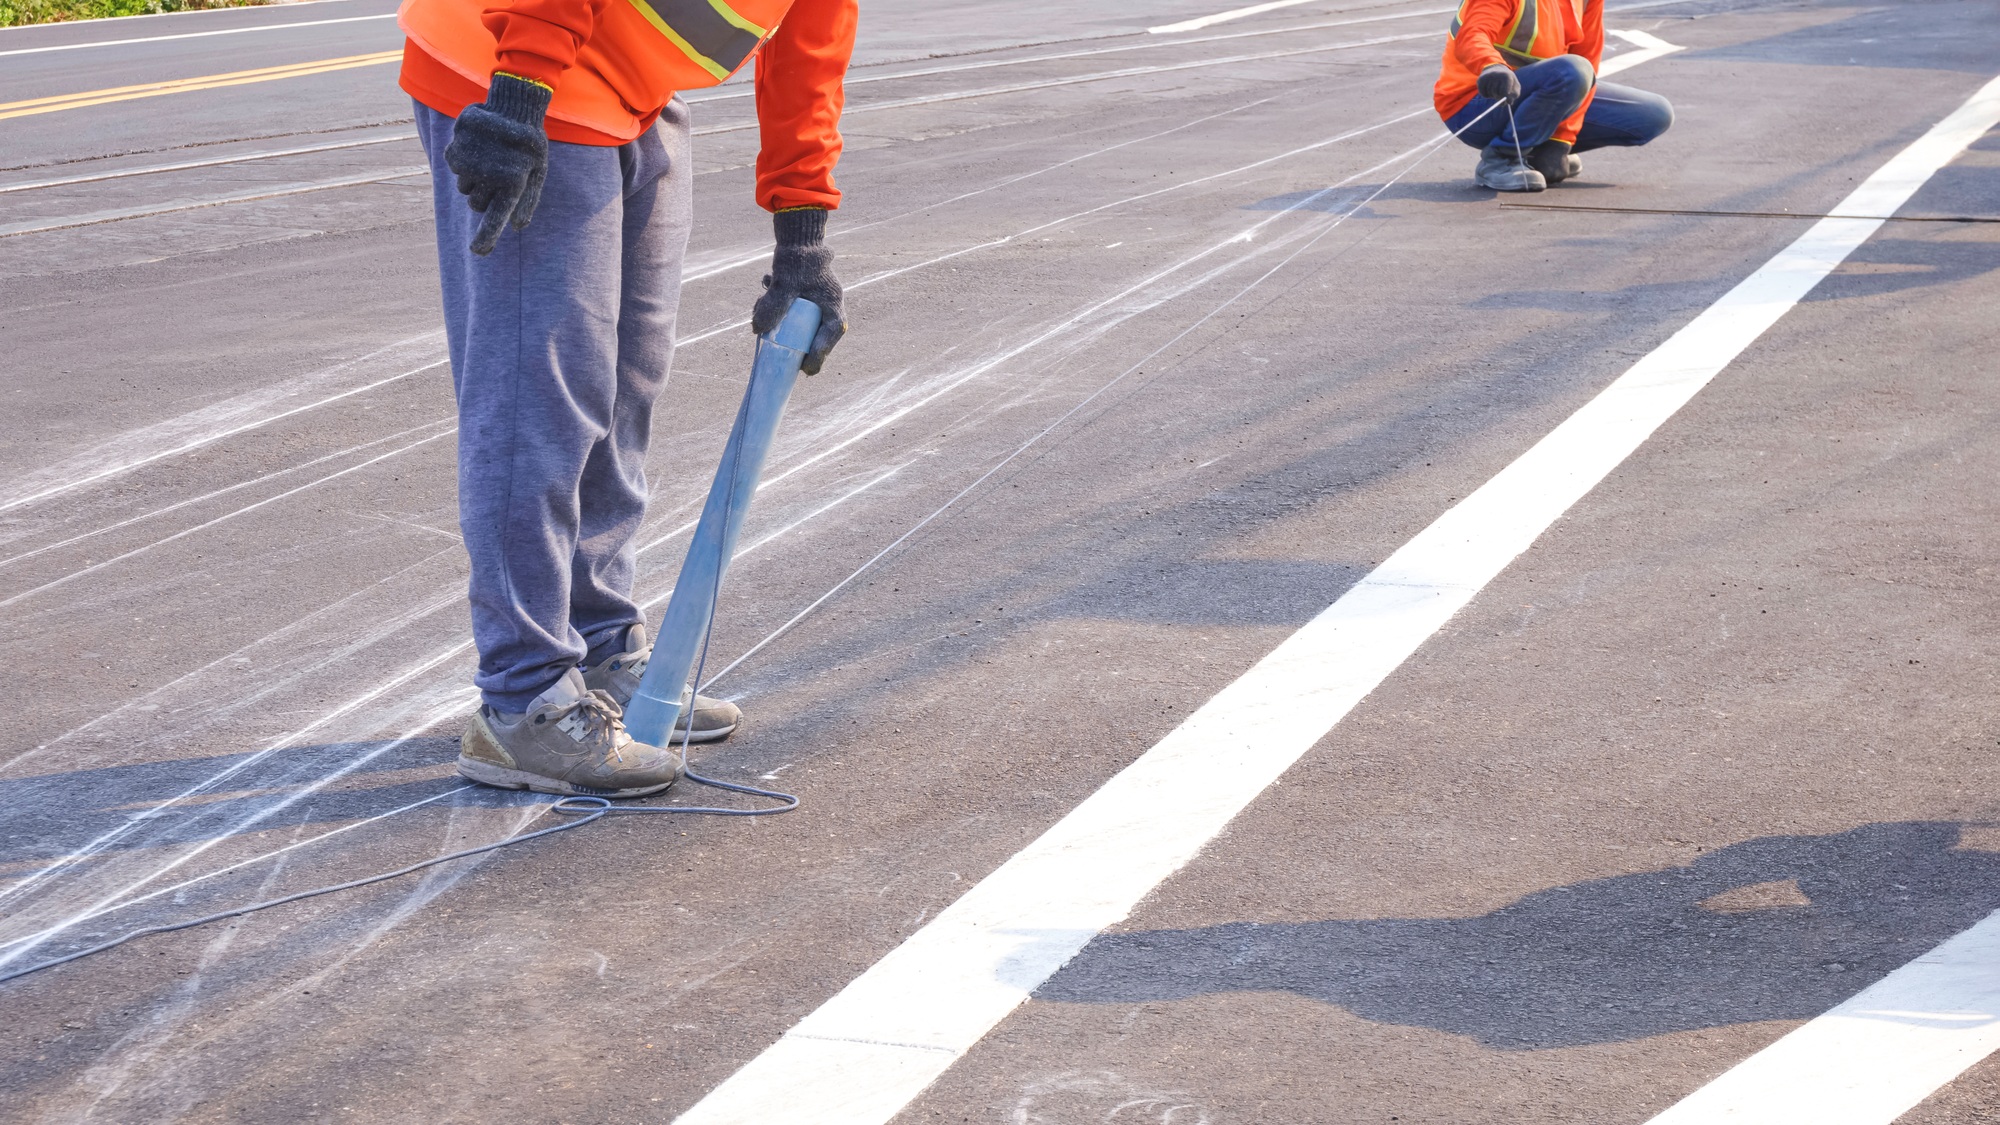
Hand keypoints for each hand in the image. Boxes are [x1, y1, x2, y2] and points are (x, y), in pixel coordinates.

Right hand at [445, 74, 550, 255]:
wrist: (512, 107)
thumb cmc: (529, 145)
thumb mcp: (536, 173)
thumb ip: (527, 200)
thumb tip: (517, 226)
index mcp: (512, 186)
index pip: (496, 219)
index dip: (486, 237)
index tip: (478, 251)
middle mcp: (489, 179)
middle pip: (476, 204)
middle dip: (483, 196)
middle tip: (496, 175)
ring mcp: (470, 166)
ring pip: (464, 188)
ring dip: (474, 178)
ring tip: (490, 156)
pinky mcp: (455, 152)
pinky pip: (456, 168)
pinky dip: (464, 161)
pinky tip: (479, 145)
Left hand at [751, 207, 845, 374]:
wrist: (798, 237)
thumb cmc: (797, 258)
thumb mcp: (784, 284)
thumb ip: (773, 305)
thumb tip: (756, 330)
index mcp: (832, 307)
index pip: (828, 340)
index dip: (816, 357)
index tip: (804, 370)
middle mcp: (828, 308)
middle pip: (815, 338)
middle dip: (796, 346)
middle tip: (782, 355)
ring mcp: (817, 305)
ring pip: (802, 327)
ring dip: (782, 327)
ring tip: (761, 316)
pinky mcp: (805, 300)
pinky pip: (794, 315)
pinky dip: (779, 313)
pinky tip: (764, 296)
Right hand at [1477, 63, 1521, 103]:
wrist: (1496, 69)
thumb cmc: (1508, 80)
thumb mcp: (1514, 85)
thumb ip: (1515, 94)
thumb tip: (1509, 102)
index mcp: (1506, 75)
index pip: (1505, 92)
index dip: (1506, 99)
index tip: (1507, 101)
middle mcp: (1496, 74)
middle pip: (1497, 94)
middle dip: (1499, 98)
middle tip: (1501, 98)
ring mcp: (1487, 77)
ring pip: (1490, 94)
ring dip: (1493, 96)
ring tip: (1496, 90)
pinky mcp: (1480, 80)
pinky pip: (1484, 94)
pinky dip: (1487, 95)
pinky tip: (1490, 90)